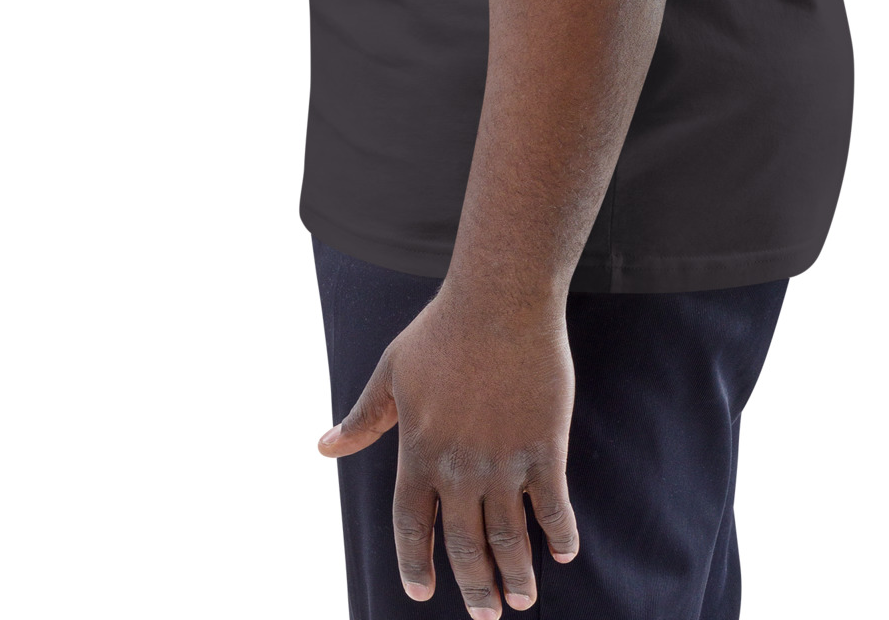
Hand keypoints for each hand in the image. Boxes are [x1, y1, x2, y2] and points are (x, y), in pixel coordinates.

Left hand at [317, 287, 580, 614]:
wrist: (500, 299)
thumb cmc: (442, 330)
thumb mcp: (391, 372)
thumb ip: (363, 418)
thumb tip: (323, 447)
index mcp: (419, 453)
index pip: (412, 526)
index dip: (416, 563)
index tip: (422, 591)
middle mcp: (459, 468)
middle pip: (464, 544)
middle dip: (475, 586)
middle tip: (486, 614)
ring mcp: (504, 461)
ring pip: (508, 536)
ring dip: (515, 574)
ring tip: (521, 601)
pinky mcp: (545, 446)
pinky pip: (553, 504)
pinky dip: (559, 533)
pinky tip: (564, 551)